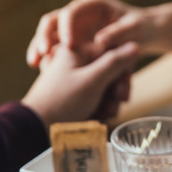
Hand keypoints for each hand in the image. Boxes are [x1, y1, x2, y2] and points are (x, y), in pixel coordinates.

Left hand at [22, 41, 138, 127]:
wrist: (36, 127)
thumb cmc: (62, 101)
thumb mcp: (92, 80)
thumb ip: (115, 62)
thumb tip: (135, 45)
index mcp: (76, 50)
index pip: (111, 53)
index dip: (121, 72)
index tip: (122, 90)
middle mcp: (75, 61)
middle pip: (109, 71)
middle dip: (115, 91)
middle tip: (115, 105)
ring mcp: (74, 78)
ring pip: (104, 86)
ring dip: (108, 102)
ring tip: (104, 114)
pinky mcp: (73, 93)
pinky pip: (94, 96)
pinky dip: (99, 106)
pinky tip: (97, 116)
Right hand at [26, 0, 153, 67]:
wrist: (145, 33)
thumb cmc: (142, 28)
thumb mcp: (135, 29)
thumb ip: (119, 33)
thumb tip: (101, 40)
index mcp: (92, 4)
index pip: (71, 11)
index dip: (66, 27)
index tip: (67, 45)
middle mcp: (79, 11)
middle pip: (53, 20)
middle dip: (44, 36)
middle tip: (42, 53)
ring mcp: (73, 25)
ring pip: (49, 33)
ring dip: (39, 47)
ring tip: (34, 63)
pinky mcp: (72, 39)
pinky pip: (54, 46)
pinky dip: (47, 56)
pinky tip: (40, 69)